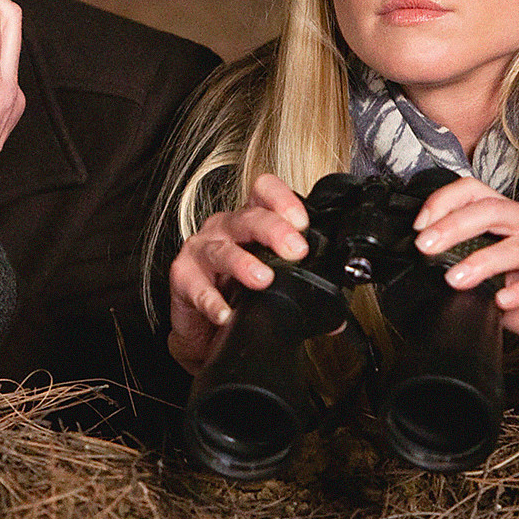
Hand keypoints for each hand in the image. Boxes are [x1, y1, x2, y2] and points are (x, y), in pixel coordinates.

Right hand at [166, 173, 312, 373]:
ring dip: (243, 263)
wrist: (202, 326)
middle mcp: (225, 229)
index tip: (302, 221)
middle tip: (296, 250)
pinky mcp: (182, 276)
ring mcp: (201, 250)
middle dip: (274, 231)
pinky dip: (211, 300)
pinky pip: (197, 286)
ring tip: (262, 279)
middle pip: (249, 218)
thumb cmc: (237, 291)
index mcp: (250, 221)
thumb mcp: (272, 284)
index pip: (264, 192)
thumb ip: (301, 291)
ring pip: (222, 249)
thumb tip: (335, 319)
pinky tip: (225, 313)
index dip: (282, 199)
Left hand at [410, 176, 518, 352]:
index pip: (475, 192)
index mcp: (513, 217)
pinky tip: (504, 301)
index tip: (419, 227)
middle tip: (427, 247)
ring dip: (484, 262)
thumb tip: (426, 275)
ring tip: (456, 279)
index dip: (445, 202)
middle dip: (454, 227)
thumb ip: (468, 275)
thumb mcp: (494, 287)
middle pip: (493, 210)